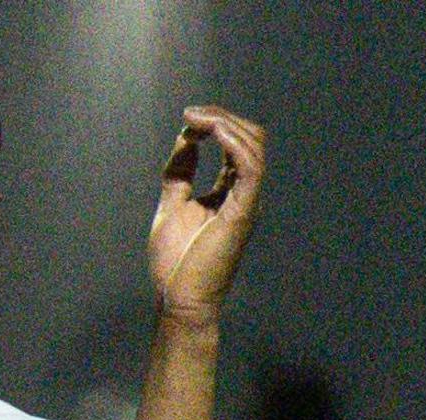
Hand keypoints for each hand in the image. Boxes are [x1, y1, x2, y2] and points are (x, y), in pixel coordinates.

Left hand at [148, 107, 269, 327]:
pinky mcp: (243, 211)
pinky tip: (209, 134)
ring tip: (195, 119)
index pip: (236, 145)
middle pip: (250, 139)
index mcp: (230, 193)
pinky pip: (250, 166)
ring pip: (253, 146)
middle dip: (221, 117)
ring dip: (224, 124)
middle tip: (190, 114)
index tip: (188, 119)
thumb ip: (179, 171)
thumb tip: (185, 137)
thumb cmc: (176, 263)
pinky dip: (232, 143)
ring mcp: (247, 202)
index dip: (216, 124)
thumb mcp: (172, 203)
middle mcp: (244, 194)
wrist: (178, 299)